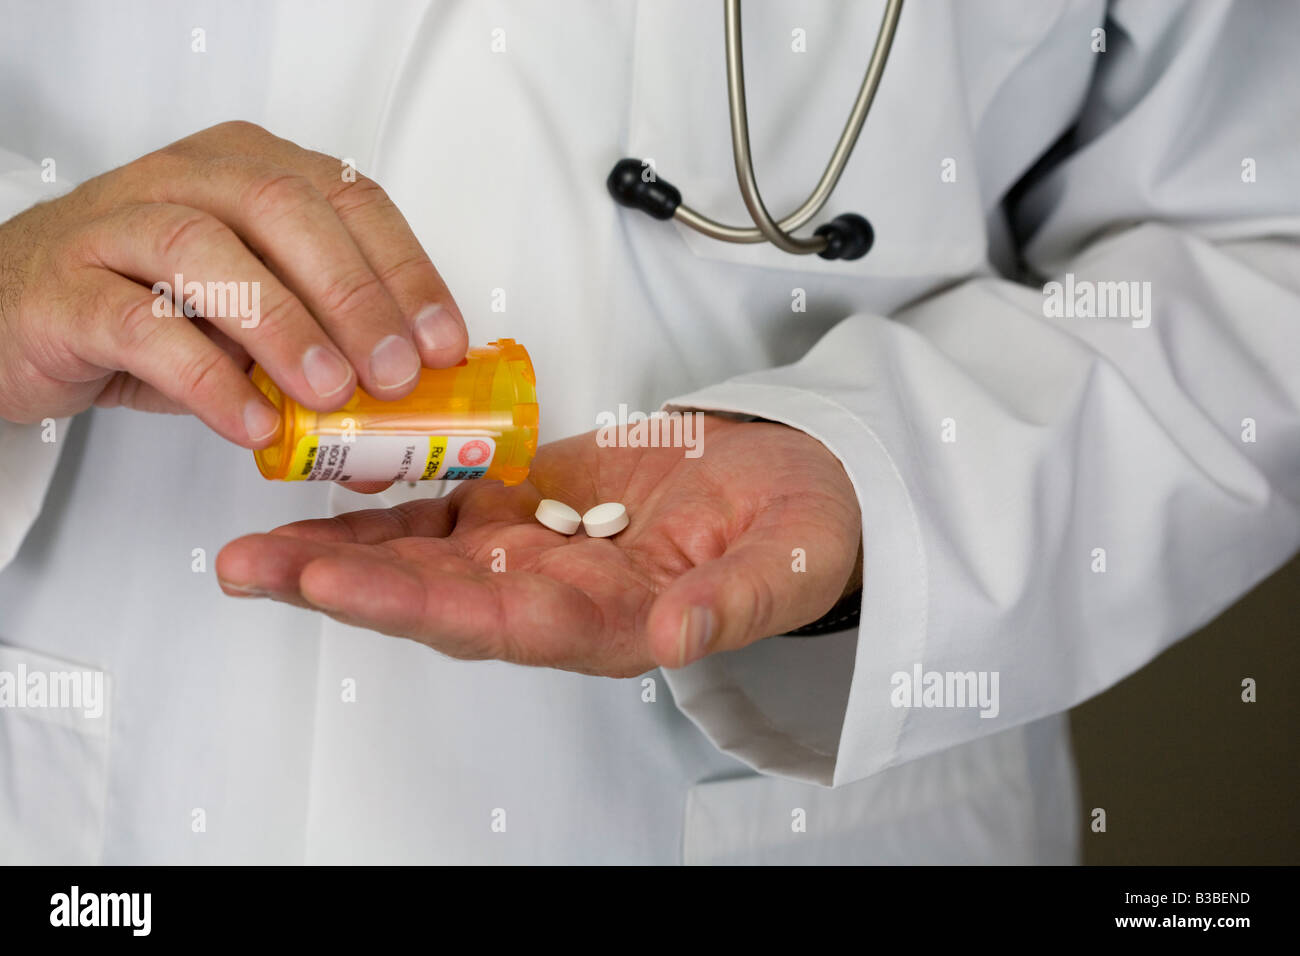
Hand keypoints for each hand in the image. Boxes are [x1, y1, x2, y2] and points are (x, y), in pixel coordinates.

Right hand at [0, 121, 466, 444]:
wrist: (17, 313)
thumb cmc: (152, 306)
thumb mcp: (253, 317)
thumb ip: (321, 346)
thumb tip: (405, 416)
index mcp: (251, 170)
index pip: (348, 199)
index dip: (406, 271)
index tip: (445, 344)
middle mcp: (189, 180)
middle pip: (285, 212)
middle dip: (354, 296)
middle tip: (397, 375)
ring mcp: (119, 226)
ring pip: (210, 255)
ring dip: (284, 328)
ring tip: (331, 396)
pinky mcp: (66, 290)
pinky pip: (140, 327)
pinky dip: (206, 379)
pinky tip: (252, 424)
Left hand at [216, 417, 862, 676]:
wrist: (795, 490)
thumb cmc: (801, 533)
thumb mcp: (789, 564)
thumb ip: (734, 602)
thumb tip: (678, 638)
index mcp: (613, 622)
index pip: (505, 624)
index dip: (421, 608)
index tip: (340, 587)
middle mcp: (555, 597)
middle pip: (436, 599)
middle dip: (342, 585)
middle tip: (252, 568)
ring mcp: (536, 551)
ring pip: (425, 559)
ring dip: (338, 552)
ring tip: (253, 548)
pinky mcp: (531, 505)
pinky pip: (445, 511)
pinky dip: (383, 506)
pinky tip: (322, 497)